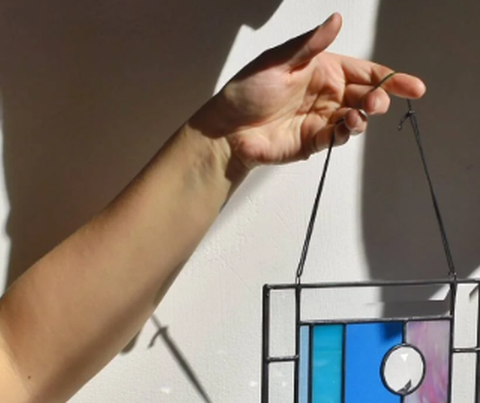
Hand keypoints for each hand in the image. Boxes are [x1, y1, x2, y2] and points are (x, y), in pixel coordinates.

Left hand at [195, 13, 425, 175]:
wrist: (226, 130)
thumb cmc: (248, 91)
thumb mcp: (278, 61)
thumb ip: (310, 45)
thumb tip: (336, 20)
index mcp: (323, 69)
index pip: (365, 72)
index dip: (390, 78)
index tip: (414, 87)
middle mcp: (326, 94)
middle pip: (365, 96)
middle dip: (378, 99)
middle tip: (377, 104)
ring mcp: (321, 119)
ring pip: (355, 118)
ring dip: (362, 118)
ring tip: (358, 117)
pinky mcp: (313, 142)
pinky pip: (338, 138)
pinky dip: (347, 134)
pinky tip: (347, 128)